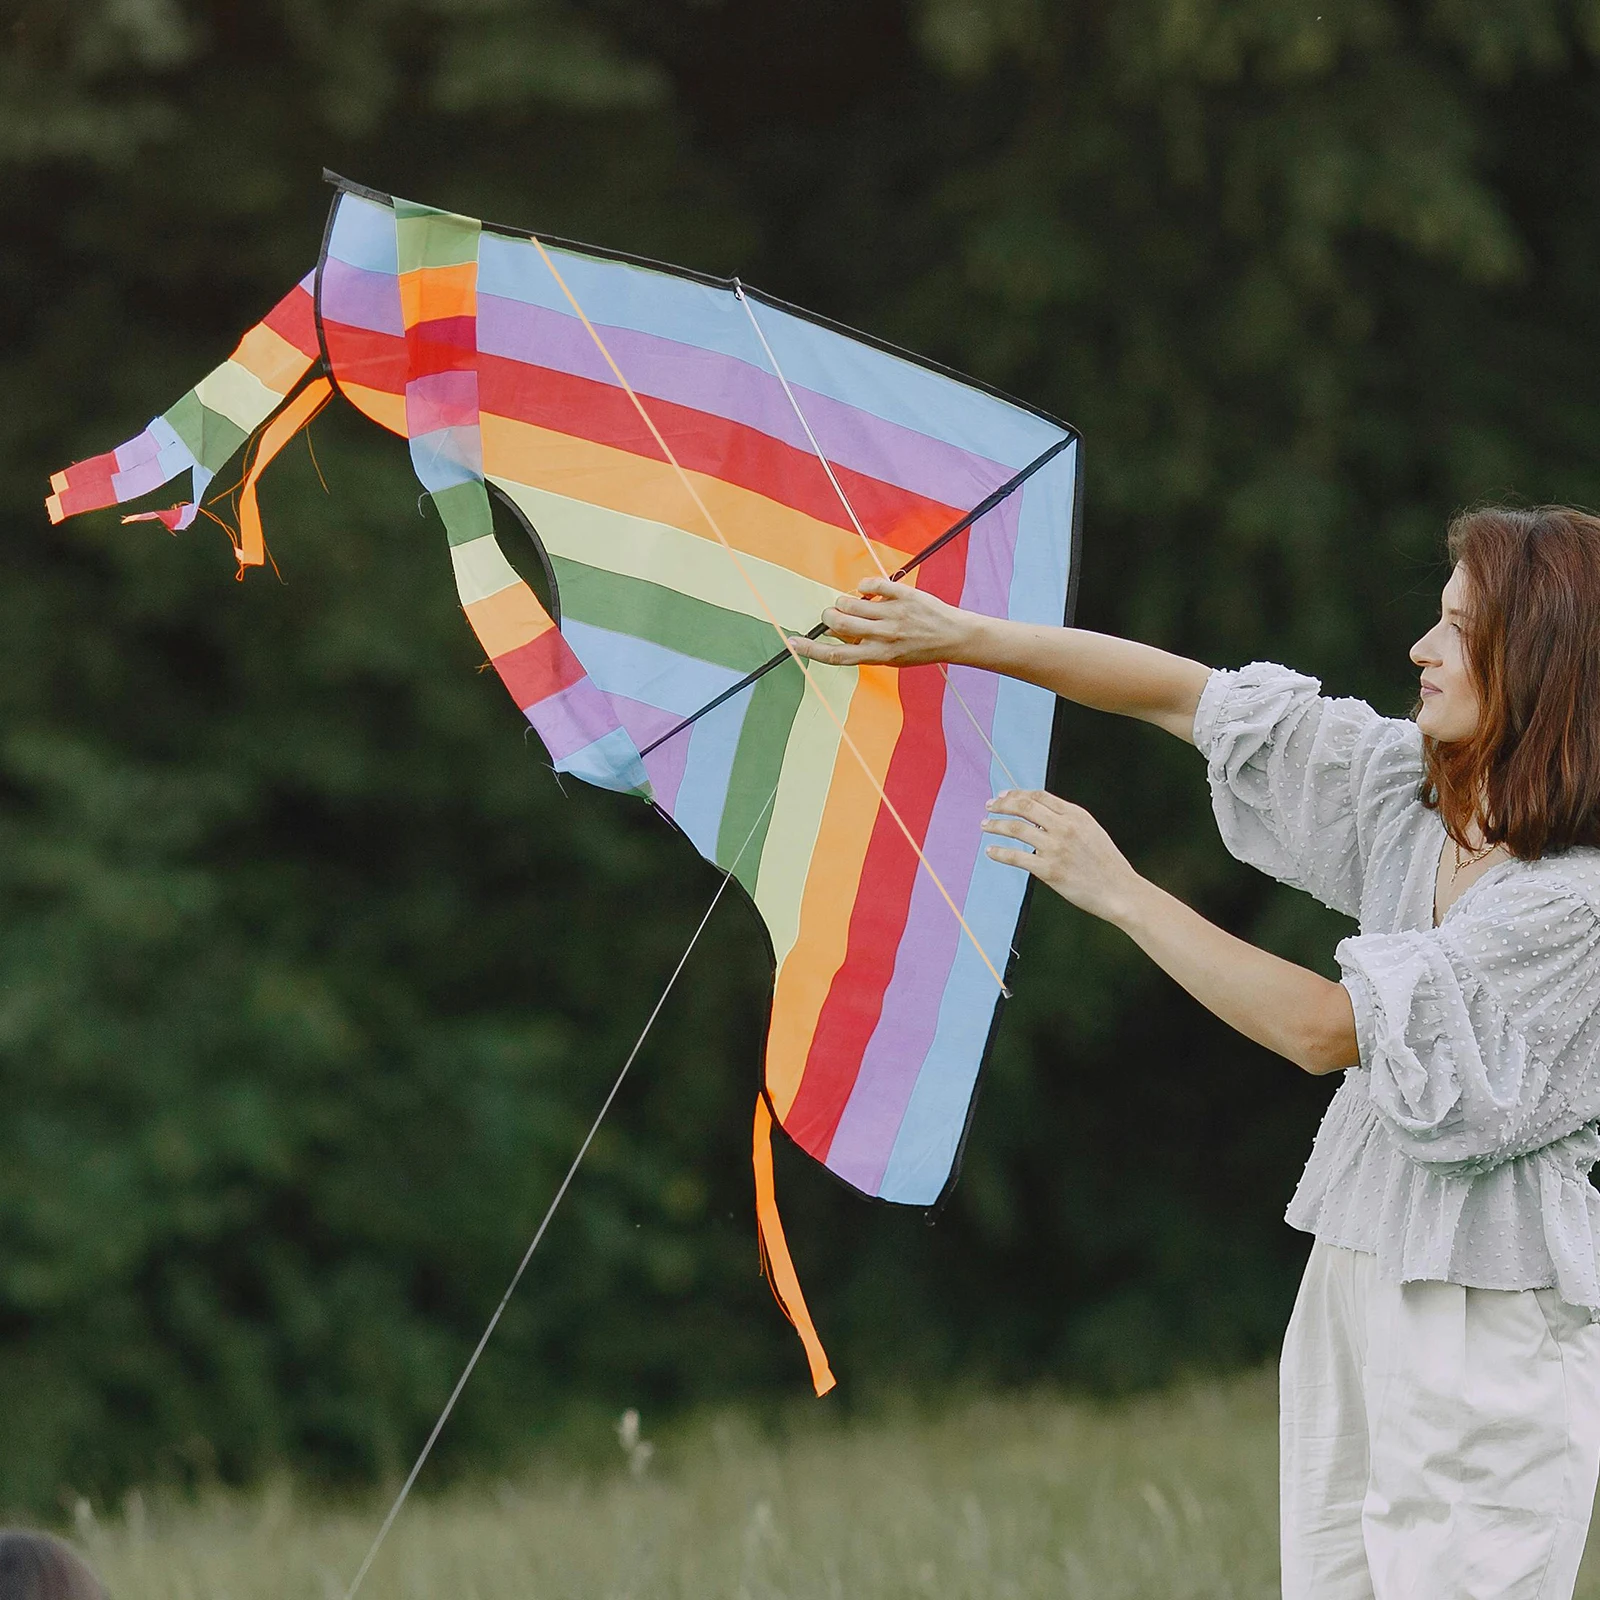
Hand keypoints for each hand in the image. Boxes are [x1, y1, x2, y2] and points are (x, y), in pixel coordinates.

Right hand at [788, 576, 975, 667]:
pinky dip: (863, 587)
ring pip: (850, 602)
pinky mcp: (903, 595)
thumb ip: (863, 647)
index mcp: (878, 655)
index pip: (836, 656)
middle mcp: (883, 636)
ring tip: (857, 604)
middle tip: (835, 614)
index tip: (793, 643)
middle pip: (838, 623)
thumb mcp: (890, 658)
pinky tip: (868, 591)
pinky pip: (871, 585)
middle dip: (829, 616)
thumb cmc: (919, 649)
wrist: (953, 636)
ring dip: (846, 601)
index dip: (811, 649)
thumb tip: (837, 632)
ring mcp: (893, 614)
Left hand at [981, 790, 1144, 924]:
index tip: (1003, 796)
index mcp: (1076, 815)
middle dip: (1002, 804)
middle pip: (1024, 807)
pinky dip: (999, 852)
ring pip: (1016, 829)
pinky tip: (990, 851)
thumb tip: (1039, 818)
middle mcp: (1064, 827)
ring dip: (995, 825)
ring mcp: (1056, 848)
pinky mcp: (1049, 870)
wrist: (1120, 891)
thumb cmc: (1106, 864)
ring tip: (984, 825)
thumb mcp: (1091, 832)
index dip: (1017, 794)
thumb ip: (1068, 821)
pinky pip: (1016, 857)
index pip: (1039, 796)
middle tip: (988, 806)